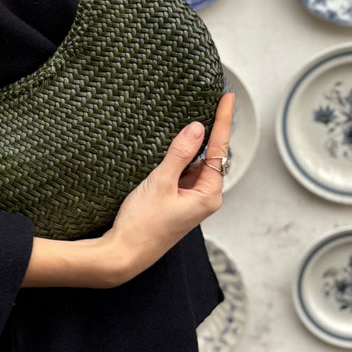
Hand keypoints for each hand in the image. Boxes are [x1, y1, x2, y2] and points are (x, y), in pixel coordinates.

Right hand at [102, 91, 234, 283]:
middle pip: (210, 155)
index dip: (223, 121)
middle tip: (209, 102)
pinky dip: (177, 159)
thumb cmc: (143, 224)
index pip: (220, 149)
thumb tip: (197, 128)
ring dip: (188, 146)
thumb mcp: (160, 182)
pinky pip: (181, 173)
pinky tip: (169, 148)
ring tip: (181, 124)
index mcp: (208, 194)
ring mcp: (189, 200)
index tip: (228, 97)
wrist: (124, 253)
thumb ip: (179, 154)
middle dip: (207, 131)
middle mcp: (203, 197)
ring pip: (193, 164)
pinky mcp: (175, 202)